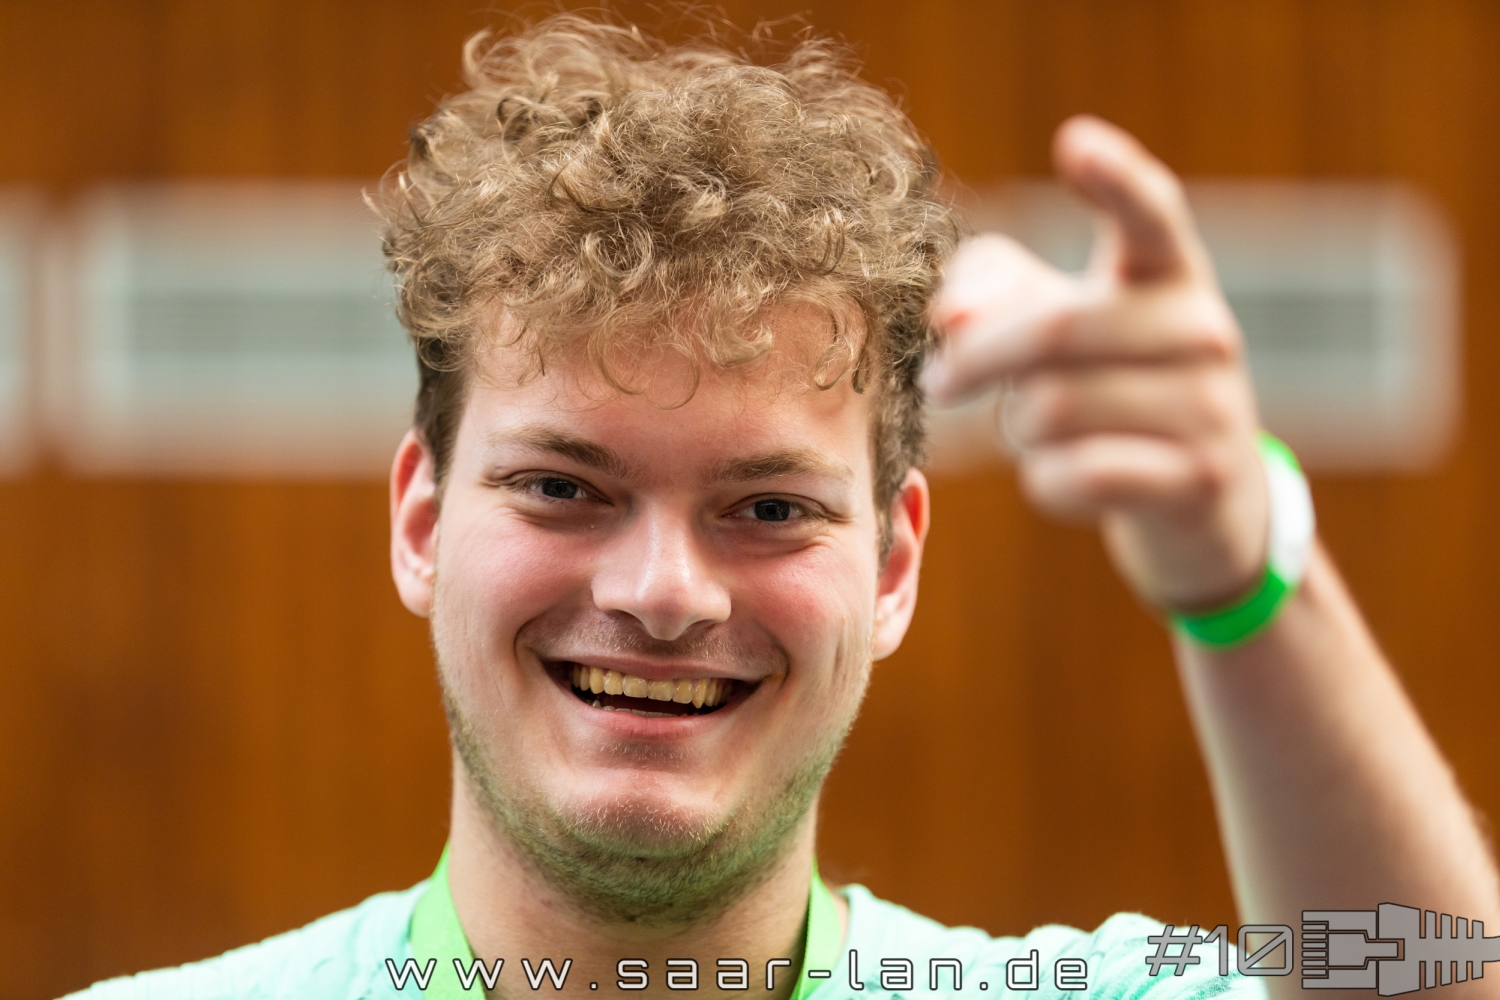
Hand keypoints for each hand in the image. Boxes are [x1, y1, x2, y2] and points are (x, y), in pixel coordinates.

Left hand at [924, 115, 1267, 610]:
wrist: (1202, 499)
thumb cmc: (1106, 387)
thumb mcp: (1056, 326)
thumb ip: (991, 292)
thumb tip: (952, 316)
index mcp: (1167, 272)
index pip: (1151, 213)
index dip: (1115, 177)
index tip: (1073, 140)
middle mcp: (1203, 328)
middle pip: (1054, 329)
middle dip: (976, 360)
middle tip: (939, 381)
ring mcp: (1210, 407)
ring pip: (1053, 409)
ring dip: (1018, 426)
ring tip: (1039, 429)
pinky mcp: (1196, 480)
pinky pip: (1074, 473)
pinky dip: (1044, 480)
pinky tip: (1061, 476)